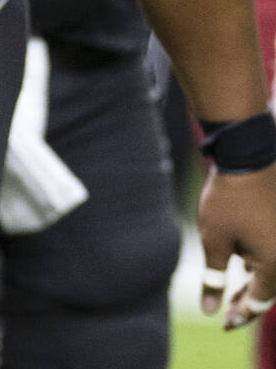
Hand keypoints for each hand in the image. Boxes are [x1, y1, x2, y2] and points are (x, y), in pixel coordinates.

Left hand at [197, 162, 275, 328]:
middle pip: (269, 288)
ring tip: (231, 294)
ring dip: (253, 283)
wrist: (247, 158)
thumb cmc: (228, 200)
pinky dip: (258, 263)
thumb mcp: (214, 240)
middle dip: (247, 302)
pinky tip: (242, 263)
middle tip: (227, 315)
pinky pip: (272, 253)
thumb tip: (211, 311)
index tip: (223, 324)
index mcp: (275, 264)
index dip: (241, 315)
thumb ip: (214, 278)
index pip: (260, 301)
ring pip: (271, 271)